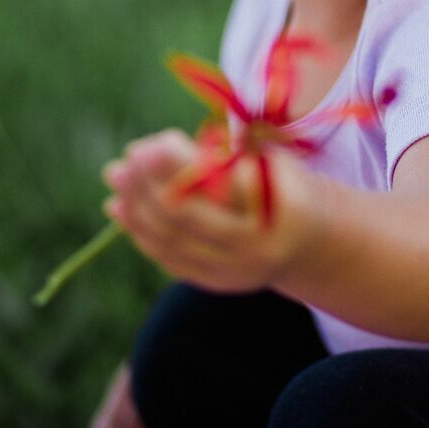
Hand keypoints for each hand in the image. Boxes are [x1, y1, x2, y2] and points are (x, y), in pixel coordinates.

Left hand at [102, 127, 313, 292]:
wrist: (313, 243)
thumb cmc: (288, 185)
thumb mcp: (274, 161)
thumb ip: (228, 158)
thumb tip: (160, 150)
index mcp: (276, 208)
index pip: (216, 186)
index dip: (178, 166)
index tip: (151, 144)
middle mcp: (254, 248)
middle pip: (186, 218)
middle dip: (149, 185)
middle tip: (127, 157)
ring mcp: (234, 272)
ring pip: (171, 241)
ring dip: (136, 207)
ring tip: (115, 175)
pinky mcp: (216, 283)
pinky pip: (169, 258)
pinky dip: (141, 232)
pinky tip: (120, 207)